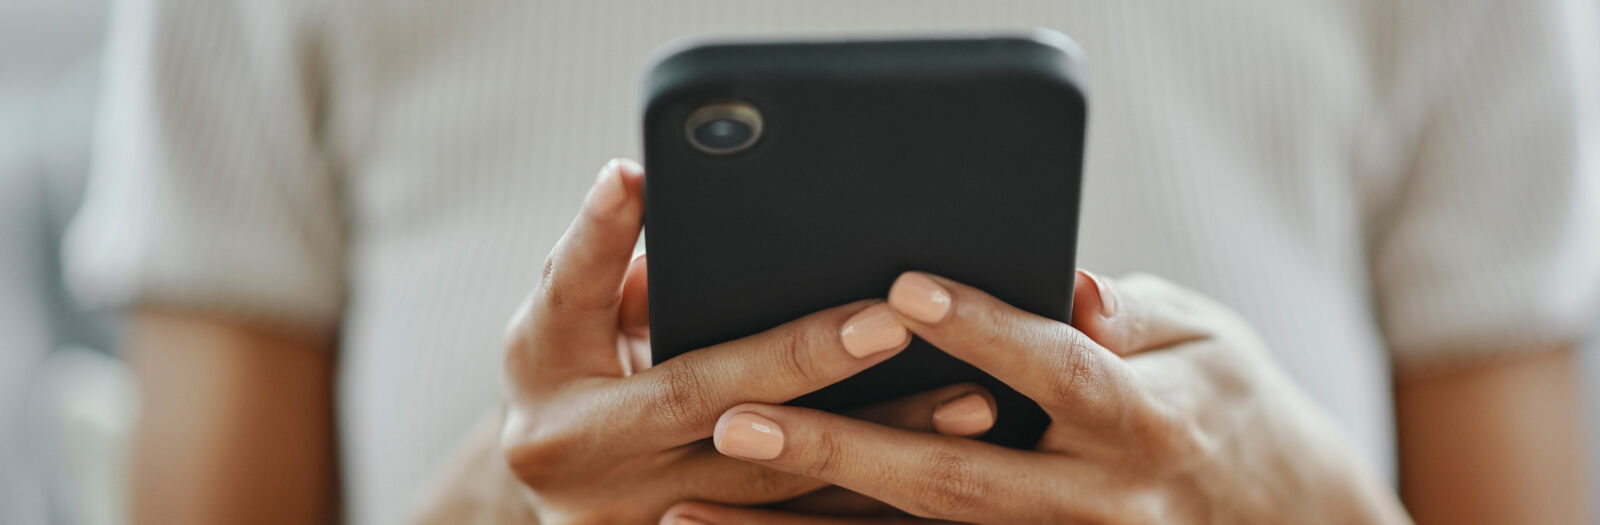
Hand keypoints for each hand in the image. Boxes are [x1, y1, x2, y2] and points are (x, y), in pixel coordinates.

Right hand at [485, 160, 997, 523]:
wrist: (561, 486)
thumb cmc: (572, 370)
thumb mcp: (565, 316)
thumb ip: (612, 261)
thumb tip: (658, 186)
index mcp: (542, 371)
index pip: (573, 290)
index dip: (604, 236)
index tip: (640, 174)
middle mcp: (578, 451)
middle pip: (702, 399)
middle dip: (802, 359)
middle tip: (890, 323)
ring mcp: (637, 517)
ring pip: (772, 482)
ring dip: (877, 442)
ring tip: (967, 403)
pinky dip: (871, 499)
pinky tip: (946, 470)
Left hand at [665, 271, 1411, 523]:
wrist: (1286, 524)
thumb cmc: (1235, 409)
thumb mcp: (1207, 343)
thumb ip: (1128, 319)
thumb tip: (1073, 284)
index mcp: (1145, 422)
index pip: (1056, 373)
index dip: (982, 332)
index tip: (899, 292)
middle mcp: (1098, 505)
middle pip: (958, 482)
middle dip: (841, 453)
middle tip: (736, 419)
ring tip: (695, 510)